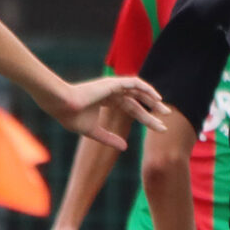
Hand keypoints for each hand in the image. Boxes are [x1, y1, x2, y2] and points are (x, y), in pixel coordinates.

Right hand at [52, 77, 167, 148]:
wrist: (62, 106)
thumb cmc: (72, 117)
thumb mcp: (94, 132)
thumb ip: (109, 138)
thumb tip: (125, 147)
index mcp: (107, 101)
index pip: (132, 109)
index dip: (145, 118)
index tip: (159, 127)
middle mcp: (112, 93)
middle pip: (137, 102)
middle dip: (152, 111)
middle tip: (167, 119)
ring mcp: (112, 87)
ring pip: (138, 92)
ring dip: (153, 99)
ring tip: (165, 110)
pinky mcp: (112, 83)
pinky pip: (134, 83)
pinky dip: (146, 88)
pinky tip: (156, 97)